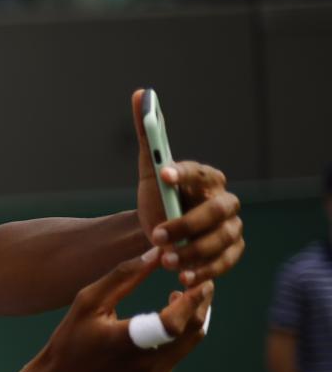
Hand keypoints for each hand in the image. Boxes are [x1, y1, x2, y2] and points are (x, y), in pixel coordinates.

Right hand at [22, 248, 211, 371]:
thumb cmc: (70, 340)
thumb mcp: (87, 303)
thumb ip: (123, 277)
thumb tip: (157, 254)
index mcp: (125, 343)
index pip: (173, 323)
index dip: (192, 300)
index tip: (199, 279)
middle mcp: (145, 364)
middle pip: (192, 329)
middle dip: (200, 302)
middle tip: (197, 281)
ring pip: (192, 340)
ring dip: (193, 315)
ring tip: (180, 296)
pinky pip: (179, 351)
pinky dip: (179, 331)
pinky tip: (165, 320)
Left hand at [129, 89, 244, 290]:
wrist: (159, 231)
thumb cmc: (158, 196)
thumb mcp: (148, 169)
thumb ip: (148, 135)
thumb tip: (140, 95)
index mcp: (206, 177)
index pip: (198, 172)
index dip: (182, 172)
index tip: (162, 174)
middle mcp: (225, 201)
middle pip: (216, 211)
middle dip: (187, 224)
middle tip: (158, 234)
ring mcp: (231, 228)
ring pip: (220, 240)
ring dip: (192, 251)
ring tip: (165, 259)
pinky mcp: (230, 252)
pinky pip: (223, 263)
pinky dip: (204, 271)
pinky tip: (182, 276)